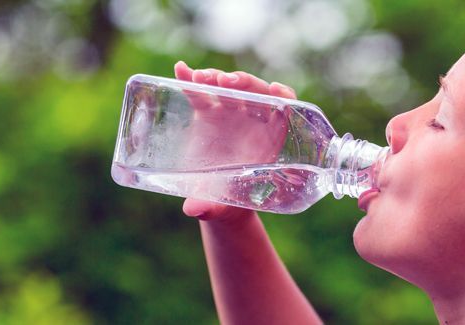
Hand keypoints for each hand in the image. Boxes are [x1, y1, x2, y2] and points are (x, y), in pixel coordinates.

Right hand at [174, 61, 296, 221]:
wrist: (214, 197)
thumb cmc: (229, 202)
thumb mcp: (222, 205)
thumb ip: (211, 207)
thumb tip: (194, 211)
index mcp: (268, 139)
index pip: (284, 110)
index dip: (284, 97)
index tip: (276, 90)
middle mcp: (251, 121)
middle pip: (254, 92)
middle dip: (243, 82)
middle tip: (226, 83)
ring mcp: (228, 113)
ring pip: (228, 87)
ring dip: (217, 78)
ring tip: (201, 78)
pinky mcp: (207, 112)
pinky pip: (201, 92)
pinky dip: (191, 80)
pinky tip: (181, 69)